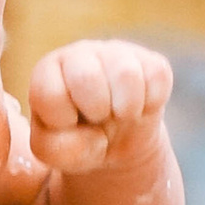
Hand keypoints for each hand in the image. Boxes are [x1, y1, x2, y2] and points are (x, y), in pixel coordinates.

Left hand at [28, 39, 174, 178]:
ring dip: (126, 109)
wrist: (116, 144)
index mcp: (47, 73)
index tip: (70, 124)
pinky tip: (139, 108)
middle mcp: (80, 53)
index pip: (49, 94)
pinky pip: (157, 78)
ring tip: (119, 115)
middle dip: (96, 110)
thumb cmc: (77, 142)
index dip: (63, 120)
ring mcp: (117, 52)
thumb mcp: (54, 151)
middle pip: (86, 76)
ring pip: (127, 74)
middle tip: (99, 118)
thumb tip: (91, 131)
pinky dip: (150, 104)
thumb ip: (54, 145)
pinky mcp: (150, 61)